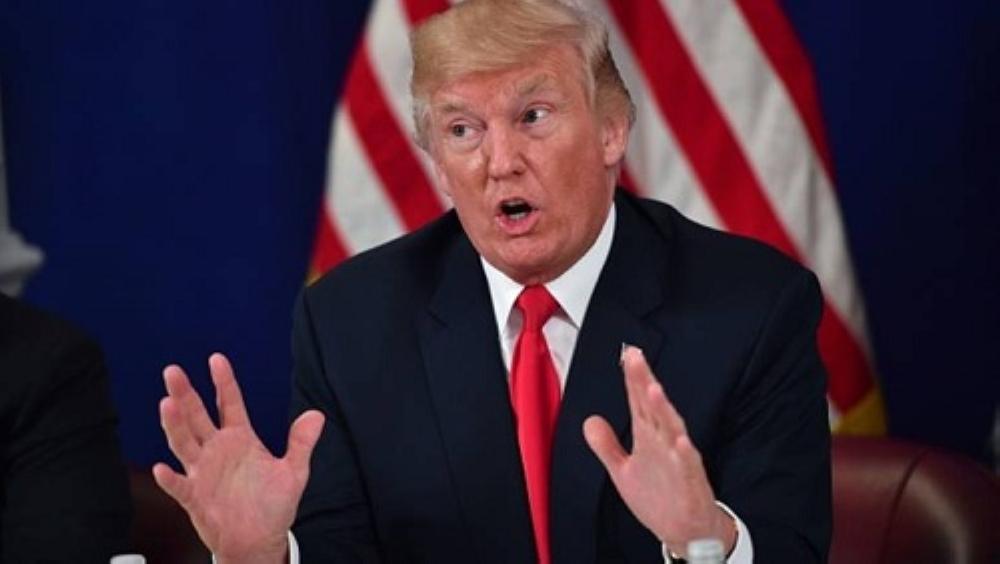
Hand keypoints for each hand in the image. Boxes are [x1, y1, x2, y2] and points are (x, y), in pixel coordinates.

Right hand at [153, 353, 324, 563]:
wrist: (258, 541)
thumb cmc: (272, 506)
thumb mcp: (294, 472)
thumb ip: (301, 443)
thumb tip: (316, 415)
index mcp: (241, 440)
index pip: (229, 404)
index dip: (224, 382)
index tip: (216, 359)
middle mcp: (218, 451)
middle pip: (198, 417)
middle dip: (186, 395)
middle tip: (173, 372)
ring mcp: (203, 473)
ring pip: (184, 443)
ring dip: (175, 425)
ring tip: (167, 405)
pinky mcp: (195, 498)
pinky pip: (180, 486)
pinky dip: (171, 478)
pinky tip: (163, 468)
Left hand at [583, 347, 734, 558]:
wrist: (687, 532)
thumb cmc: (660, 497)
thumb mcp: (623, 472)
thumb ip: (607, 446)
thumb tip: (589, 420)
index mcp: (648, 439)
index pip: (638, 403)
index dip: (632, 379)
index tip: (627, 355)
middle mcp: (664, 444)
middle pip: (653, 408)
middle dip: (645, 382)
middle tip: (636, 358)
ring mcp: (679, 462)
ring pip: (672, 431)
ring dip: (664, 411)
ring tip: (653, 390)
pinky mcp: (690, 483)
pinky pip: (688, 467)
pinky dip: (685, 454)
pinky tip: (680, 441)